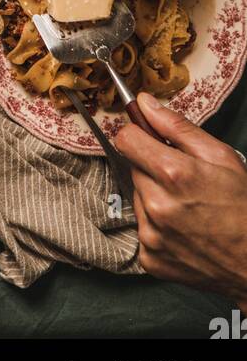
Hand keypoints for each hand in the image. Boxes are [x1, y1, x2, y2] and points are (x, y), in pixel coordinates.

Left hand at [114, 93, 246, 311]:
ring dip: (153, 197)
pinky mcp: (149, 258)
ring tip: (186, 207)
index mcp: (173, 174)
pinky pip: (141, 229)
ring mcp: (151, 235)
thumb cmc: (243, 207)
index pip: (126, 139)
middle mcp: (156, 205)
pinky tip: (182, 229)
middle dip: (152, 168)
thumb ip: (177, 127)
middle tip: (182, 180)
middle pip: (133, 168)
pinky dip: (156, 227)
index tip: (150, 139)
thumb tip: (144, 103)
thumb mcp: (220, 157)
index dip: (138, 134)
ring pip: (137, 198)